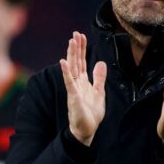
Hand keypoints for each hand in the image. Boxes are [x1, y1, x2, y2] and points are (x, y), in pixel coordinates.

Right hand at [60, 31, 106, 145]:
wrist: (87, 130)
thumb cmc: (91, 113)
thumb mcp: (99, 92)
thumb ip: (99, 78)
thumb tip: (101, 62)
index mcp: (83, 81)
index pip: (82, 61)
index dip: (82, 49)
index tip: (81, 36)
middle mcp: (77, 83)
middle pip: (76, 62)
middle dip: (76, 47)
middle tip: (75, 33)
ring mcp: (74, 89)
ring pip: (72, 68)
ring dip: (71, 55)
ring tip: (71, 42)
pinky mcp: (73, 96)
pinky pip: (69, 82)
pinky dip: (66, 72)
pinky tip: (63, 62)